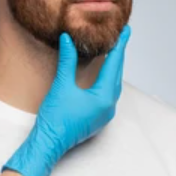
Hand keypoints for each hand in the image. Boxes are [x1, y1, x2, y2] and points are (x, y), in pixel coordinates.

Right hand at [2, 25, 131, 175]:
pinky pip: (108, 93)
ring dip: (114, 67)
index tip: (126, 31)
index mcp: (104, 97)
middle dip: (119, 54)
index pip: (114, 64)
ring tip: (114, 51)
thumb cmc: (55, 118)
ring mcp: (105, 113)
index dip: (120, 45)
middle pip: (117, 73)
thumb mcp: (61, 85)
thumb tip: (68, 39)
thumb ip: (67, 61)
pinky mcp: (98, 117)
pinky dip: (108, 79)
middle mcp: (109, 105)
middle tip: (121, 36)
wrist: (49, 144)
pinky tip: (103, 73)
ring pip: (114, 84)